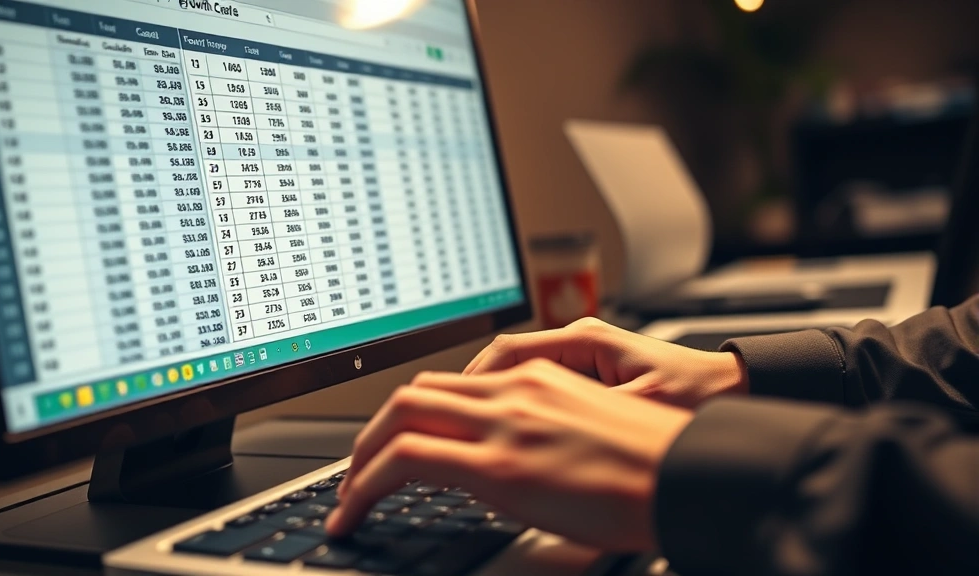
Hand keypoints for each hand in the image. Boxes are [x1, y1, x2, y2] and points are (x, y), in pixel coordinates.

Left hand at [326, 359, 693, 550]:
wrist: (690, 474)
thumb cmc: (655, 463)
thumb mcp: (589, 433)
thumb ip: (540, 435)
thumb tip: (508, 466)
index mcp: (535, 379)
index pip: (448, 385)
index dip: (406, 413)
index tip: (389, 442)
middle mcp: (512, 391)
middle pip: (413, 394)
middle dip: (371, 433)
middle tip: (357, 468)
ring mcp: (503, 423)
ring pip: (400, 417)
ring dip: (361, 457)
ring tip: (349, 496)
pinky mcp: (500, 464)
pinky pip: (406, 459)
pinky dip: (367, 482)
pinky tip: (358, 509)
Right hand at [464, 317, 748, 408]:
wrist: (734, 391)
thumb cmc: (697, 397)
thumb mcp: (637, 409)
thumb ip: (583, 418)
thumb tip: (532, 436)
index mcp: (585, 341)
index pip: (506, 351)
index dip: (470, 380)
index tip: (444, 406)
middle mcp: (580, 343)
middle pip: (503, 361)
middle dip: (468, 392)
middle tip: (440, 425)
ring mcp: (585, 357)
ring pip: (518, 374)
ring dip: (491, 400)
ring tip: (470, 432)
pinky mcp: (592, 375)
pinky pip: (539, 386)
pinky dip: (516, 406)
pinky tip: (511, 432)